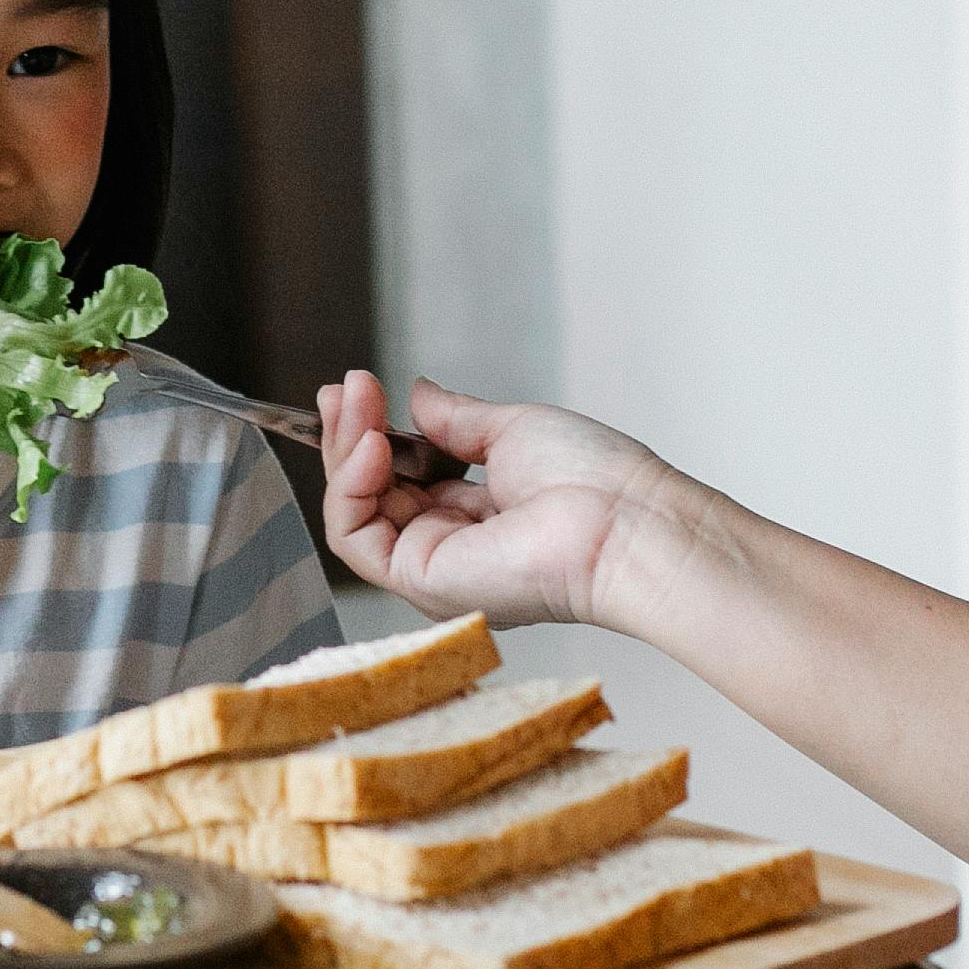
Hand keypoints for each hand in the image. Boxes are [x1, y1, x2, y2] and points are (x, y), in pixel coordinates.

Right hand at [316, 373, 685, 633]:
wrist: (623, 522)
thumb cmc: (592, 480)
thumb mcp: (510, 430)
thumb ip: (456, 420)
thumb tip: (417, 396)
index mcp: (478, 516)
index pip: (402, 477)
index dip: (373, 432)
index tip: (359, 387)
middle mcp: (451, 547)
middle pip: (371, 493)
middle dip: (351, 433)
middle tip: (347, 386)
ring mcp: (434, 568)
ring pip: (356, 513)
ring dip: (345, 451)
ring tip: (355, 402)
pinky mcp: (422, 582)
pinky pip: (356, 540)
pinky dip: (351, 489)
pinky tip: (370, 446)